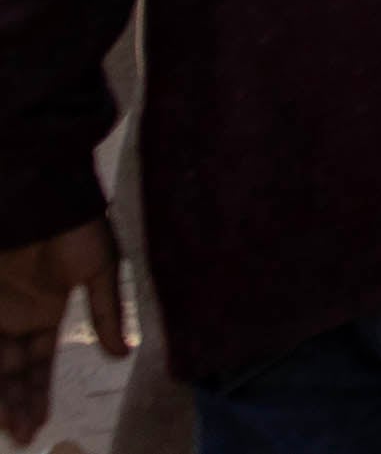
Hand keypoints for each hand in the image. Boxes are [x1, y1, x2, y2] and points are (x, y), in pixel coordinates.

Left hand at [0, 219, 121, 444]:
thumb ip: (108, 313)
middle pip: (11, 371)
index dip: (37, 393)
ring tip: (7, 427)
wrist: (44, 197)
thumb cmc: (77, 229)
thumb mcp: (100, 270)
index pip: (37, 362)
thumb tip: (122, 353)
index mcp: (45, 310)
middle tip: (21, 436)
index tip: (39, 424)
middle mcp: (16, 317)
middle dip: (15, 403)